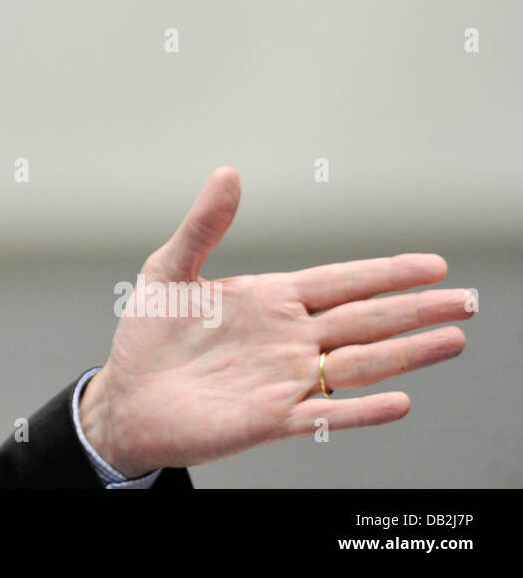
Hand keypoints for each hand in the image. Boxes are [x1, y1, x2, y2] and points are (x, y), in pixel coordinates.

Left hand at [79, 167, 471, 477]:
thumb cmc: (148, 337)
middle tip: (466, 299)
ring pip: (359, 364)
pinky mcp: (271, 419)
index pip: (341, 282)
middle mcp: (287, 339)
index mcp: (270, 301)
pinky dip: (361, 410)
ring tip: (452, 339)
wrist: (127, 398)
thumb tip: (227, 172)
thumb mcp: (170, 270)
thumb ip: (203, 226)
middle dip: (415, 308)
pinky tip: (398, 402)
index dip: (385, 273)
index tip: (432, 263)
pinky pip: (326, 414)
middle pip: (364, 320)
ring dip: (405, 354)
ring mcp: (284, 379)